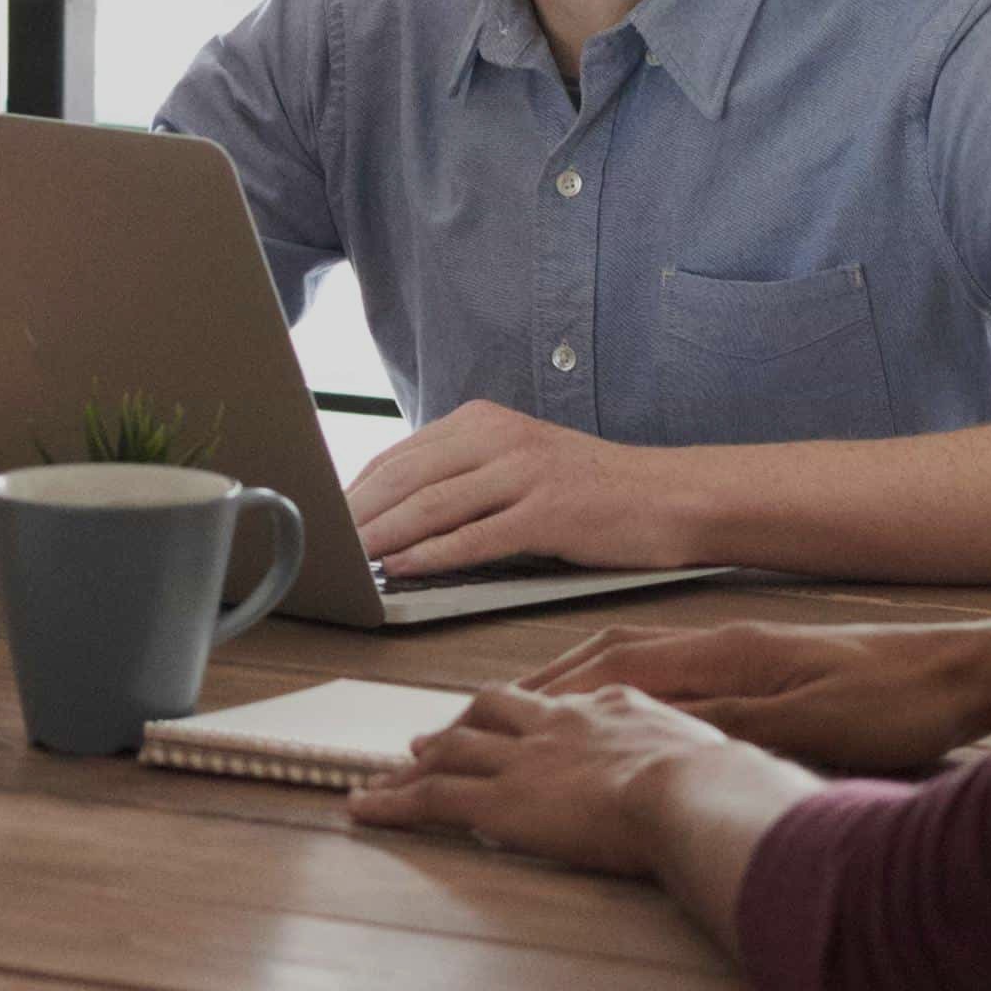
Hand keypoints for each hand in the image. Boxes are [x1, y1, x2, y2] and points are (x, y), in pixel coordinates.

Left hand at [348, 401, 697, 580]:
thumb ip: (463, 478)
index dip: (353, 490)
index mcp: (485, 421)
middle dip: (355, 514)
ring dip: (381, 536)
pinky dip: (430, 555)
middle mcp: (500, 438)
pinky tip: (400, 569)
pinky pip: (475, 536)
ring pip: (432, 506)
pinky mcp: (549, 511)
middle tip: (318, 545)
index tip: (320, 520)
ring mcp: (525, 472)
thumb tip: (394, 512)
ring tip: (345, 560)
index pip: (400, 456)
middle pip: (405, 477)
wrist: (672, 495)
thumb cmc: (593, 491)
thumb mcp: (520, 464)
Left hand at [348, 684, 737, 873]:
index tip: (509, 725)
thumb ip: (700, 758)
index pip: (554, 704)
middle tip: (431, 742)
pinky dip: (393, 802)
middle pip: (492, 710)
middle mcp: (557, 723)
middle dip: (459, 725)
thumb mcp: (715, 754)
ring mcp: (525, 760)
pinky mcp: (501, 801)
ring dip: (414, 766)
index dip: (524, 716)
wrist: (693, 791)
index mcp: (609, 706)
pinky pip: (432, 799)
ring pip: (451, 752)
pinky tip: (365, 809)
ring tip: (385, 779)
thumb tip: (723, 776)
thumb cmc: (719, 785)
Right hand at [514, 617, 990, 776]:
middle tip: (501, 708)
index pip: (617, 668)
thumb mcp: (804, 724)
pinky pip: (676, 672)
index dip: (557, 691)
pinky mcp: (770, 666)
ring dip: (588, 680)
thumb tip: (646, 724)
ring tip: (544, 703)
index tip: (506, 712)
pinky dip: (632, 686)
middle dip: (555, 681)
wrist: (960, 673)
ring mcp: (747, 651)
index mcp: (727, 655)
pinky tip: (632, 707)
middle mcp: (727, 644)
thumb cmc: (892, 703)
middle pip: (617, 655)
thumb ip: (724, 723)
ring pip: (644, 660)